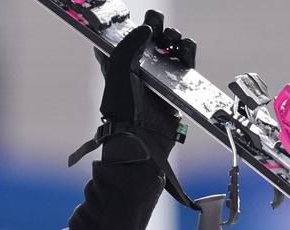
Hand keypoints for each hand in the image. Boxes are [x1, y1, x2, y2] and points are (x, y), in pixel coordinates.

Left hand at [97, 23, 181, 155]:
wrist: (141, 137)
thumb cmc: (123, 108)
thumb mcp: (118, 72)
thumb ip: (128, 47)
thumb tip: (147, 28)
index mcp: (118, 65)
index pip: (121, 40)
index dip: (126, 26)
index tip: (130, 16)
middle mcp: (138, 69)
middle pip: (150, 39)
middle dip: (156, 26)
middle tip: (157, 21)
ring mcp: (157, 76)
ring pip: (169, 47)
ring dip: (173, 37)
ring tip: (172, 38)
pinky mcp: (175, 85)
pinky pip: (184, 62)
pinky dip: (187, 51)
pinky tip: (185, 47)